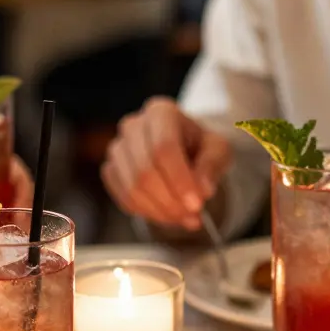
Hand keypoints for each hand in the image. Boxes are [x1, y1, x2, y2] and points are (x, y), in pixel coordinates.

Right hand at [102, 97, 231, 230]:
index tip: (196, 204)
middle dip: (170, 201)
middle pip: (145, 171)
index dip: (179, 180)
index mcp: (161, 112)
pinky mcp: (111, 170)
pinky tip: (166, 214)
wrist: (183, 148)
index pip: (164, 148)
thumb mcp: (218, 150)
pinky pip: (123, 198)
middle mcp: (133, 126)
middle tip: (193, 216)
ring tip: (184, 217)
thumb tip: (203, 190)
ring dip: (160, 211)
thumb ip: (212, 166)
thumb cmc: (200, 145)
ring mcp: (117, 148)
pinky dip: (146, 213)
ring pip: (132, 188)